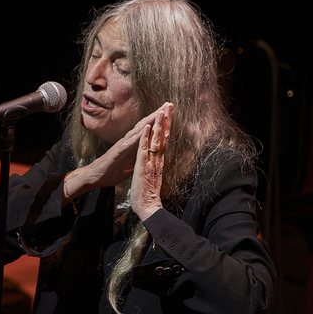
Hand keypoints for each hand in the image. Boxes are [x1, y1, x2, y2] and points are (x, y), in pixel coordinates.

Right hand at [63, 103, 172, 205]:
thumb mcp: (131, 162)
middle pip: (145, 125)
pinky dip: (136, 137)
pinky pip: (128, 144)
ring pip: (138, 131)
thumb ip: (139, 154)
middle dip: (157, 115)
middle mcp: (128, 141)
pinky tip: (143, 131)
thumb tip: (148, 151)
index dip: (159, 121)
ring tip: (159, 112)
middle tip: (168, 104)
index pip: (148, 130)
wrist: (96, 176)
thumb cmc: (113, 169)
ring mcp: (122, 145)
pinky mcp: (117, 152)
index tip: (170, 112)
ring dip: (149, 121)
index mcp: (133, 144)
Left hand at [131, 103, 172, 220]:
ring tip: (162, 110)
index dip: (166, 127)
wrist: (148, 208)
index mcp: (158, 161)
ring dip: (158, 124)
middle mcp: (157, 159)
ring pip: (156, 139)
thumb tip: (159, 161)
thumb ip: (156, 167)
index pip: (163, 140)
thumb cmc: (148, 195)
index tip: (169, 114)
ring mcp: (151, 162)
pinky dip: (145, 137)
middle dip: (166, 120)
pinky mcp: (143, 166)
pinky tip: (147, 127)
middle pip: (163, 136)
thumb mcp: (152, 177)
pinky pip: (144, 149)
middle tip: (169, 105)